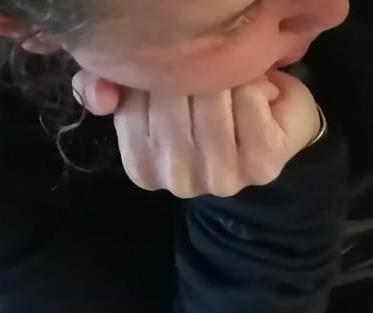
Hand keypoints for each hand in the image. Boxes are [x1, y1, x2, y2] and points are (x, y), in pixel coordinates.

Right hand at [73, 70, 324, 198]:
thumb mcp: (146, 89)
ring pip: (210, 99)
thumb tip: (100, 94)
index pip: (132, 107)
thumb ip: (106, 84)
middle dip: (189, 70)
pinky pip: (247, 101)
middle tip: (206, 69)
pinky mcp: (261, 167)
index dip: (152, 75)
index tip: (172, 72)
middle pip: (172, 100)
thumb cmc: (203, 102)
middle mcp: (180, 183)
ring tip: (230, 81)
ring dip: (223, 76)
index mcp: (144, 168)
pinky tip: (257, 92)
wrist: (272, 118)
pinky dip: (252, 84)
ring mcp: (221, 180)